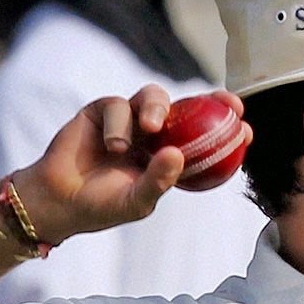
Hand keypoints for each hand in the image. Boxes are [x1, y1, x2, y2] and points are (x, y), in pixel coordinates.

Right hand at [9, 85, 250, 244]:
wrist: (58, 201)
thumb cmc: (102, 206)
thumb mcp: (137, 202)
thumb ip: (158, 181)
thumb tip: (179, 155)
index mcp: (169, 154)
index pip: (202, 135)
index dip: (225, 126)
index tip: (245, 125)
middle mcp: (152, 134)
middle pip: (186, 106)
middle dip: (207, 100)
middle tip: (222, 104)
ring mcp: (128, 120)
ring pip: (152, 97)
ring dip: (156, 107)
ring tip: (150, 128)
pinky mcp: (101, 111)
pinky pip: (117, 106)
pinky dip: (118, 124)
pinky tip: (114, 147)